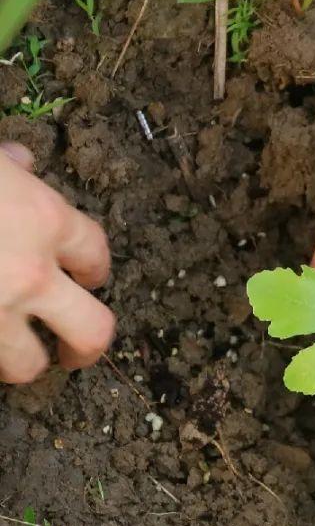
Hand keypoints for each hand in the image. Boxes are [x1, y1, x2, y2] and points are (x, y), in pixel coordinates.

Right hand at [0, 143, 113, 382]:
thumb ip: (4, 167)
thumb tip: (21, 161)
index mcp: (44, 220)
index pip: (94, 254)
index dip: (94, 270)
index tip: (88, 280)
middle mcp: (30, 274)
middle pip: (92, 330)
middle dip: (85, 348)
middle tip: (73, 354)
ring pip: (25, 364)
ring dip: (19, 362)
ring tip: (7, 357)